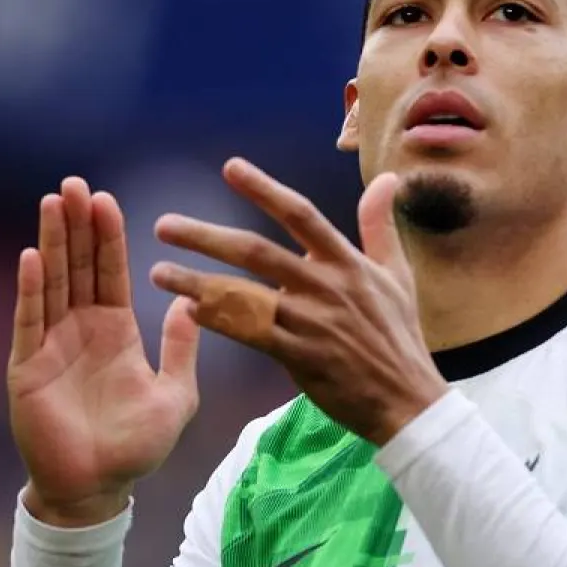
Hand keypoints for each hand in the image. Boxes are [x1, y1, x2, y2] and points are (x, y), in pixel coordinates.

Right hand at [8, 177, 201, 526]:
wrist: (97, 489)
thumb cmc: (136, 447)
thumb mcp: (175, 396)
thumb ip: (182, 350)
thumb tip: (193, 302)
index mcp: (116, 331)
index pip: (111, 272)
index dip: (108, 236)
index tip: (106, 198)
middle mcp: (81, 330)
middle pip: (78, 266)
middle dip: (77, 225)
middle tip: (75, 183)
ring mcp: (51, 345)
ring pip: (52, 283)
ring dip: (52, 242)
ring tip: (53, 202)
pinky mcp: (28, 367)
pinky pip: (29, 321)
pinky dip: (31, 290)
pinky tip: (32, 257)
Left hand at [150, 159, 447, 445]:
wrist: (407, 399)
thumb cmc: (399, 336)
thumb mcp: (397, 274)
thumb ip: (381, 225)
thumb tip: (387, 177)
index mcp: (345, 261)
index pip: (300, 214)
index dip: (264, 189)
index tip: (230, 168)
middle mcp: (324, 285)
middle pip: (256, 252)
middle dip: (206, 237)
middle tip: (164, 226)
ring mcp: (310, 322)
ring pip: (244, 295)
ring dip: (197, 282)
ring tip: (159, 273)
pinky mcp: (299, 357)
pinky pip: (251, 334)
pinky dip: (220, 321)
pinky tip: (188, 313)